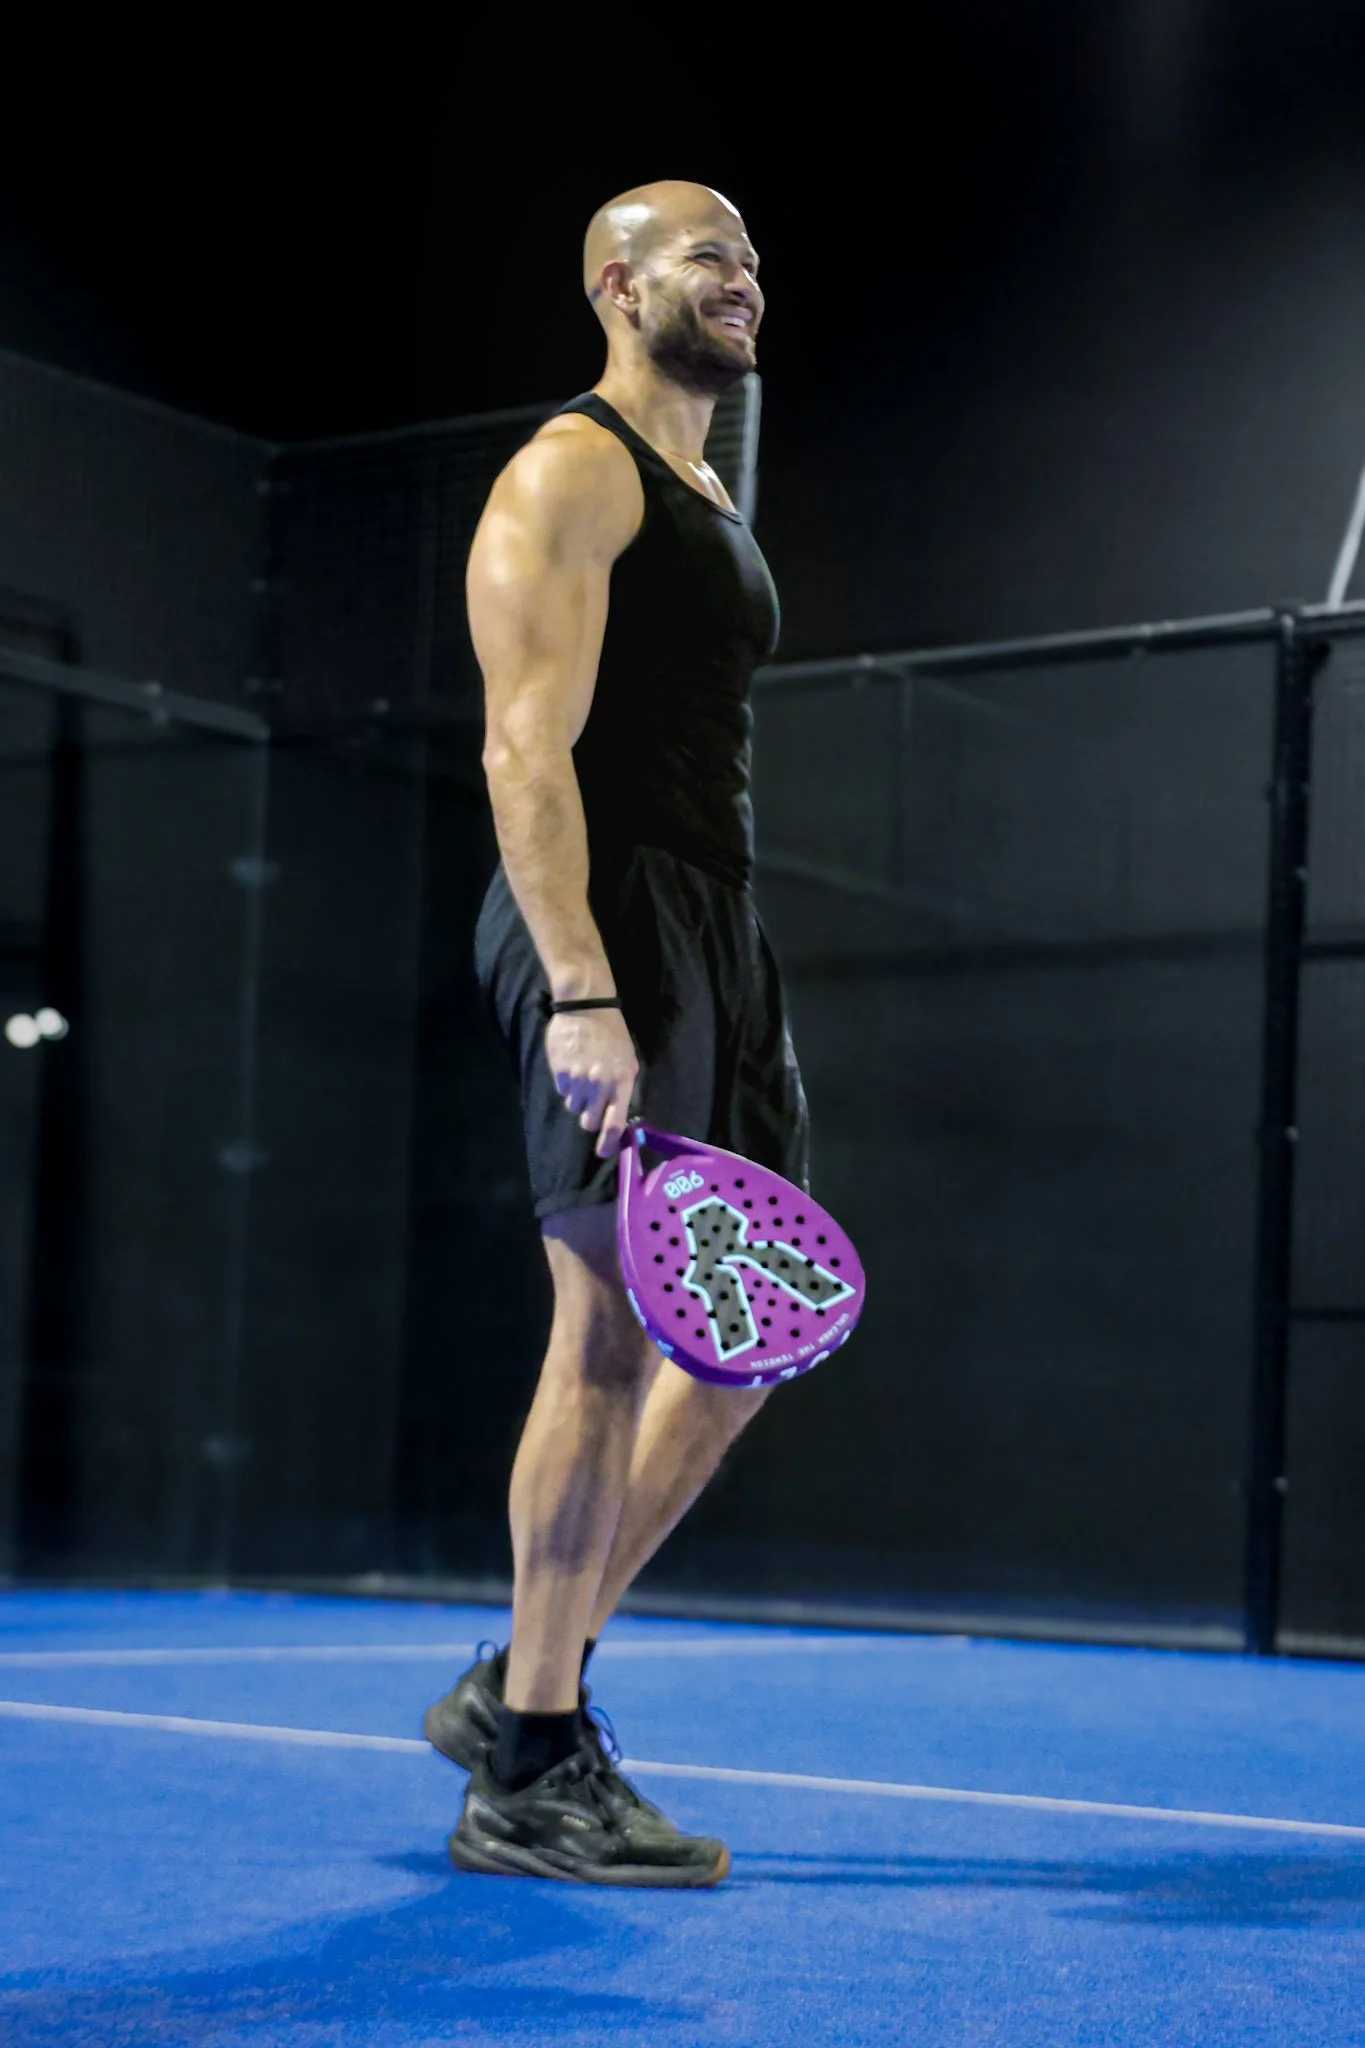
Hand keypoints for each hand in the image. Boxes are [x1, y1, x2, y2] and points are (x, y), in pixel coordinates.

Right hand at [544, 1007, 638, 1158]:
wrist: (586, 1008)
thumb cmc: (612, 1035)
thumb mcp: (628, 1061)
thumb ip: (623, 1088)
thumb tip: (619, 1115)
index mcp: (621, 1083)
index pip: (615, 1123)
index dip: (608, 1143)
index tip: (603, 1152)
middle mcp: (599, 1085)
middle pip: (589, 1122)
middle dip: (590, 1116)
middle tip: (591, 1102)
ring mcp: (578, 1080)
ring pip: (573, 1107)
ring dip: (578, 1098)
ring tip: (582, 1076)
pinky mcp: (559, 1072)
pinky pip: (562, 1091)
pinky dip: (566, 1084)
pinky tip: (572, 1066)